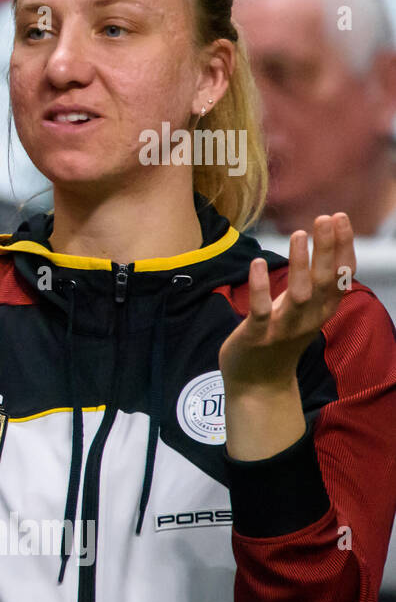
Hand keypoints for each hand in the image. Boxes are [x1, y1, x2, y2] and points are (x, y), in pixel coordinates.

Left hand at [219, 214, 355, 394]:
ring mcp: (283, 328)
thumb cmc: (278, 339)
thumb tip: (323, 249)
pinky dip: (260, 287)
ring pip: (299, 294)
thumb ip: (314, 286)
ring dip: (300, 263)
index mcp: (321, 311)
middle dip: (328, 248)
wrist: (257, 384)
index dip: (343, 247)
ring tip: (298, 233)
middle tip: (327, 216)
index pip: (341, 277)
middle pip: (325, 280)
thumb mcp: (302, 311)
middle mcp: (308, 319)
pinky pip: (261, 310)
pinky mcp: (257, 336)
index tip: (340, 218)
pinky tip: (257, 263)